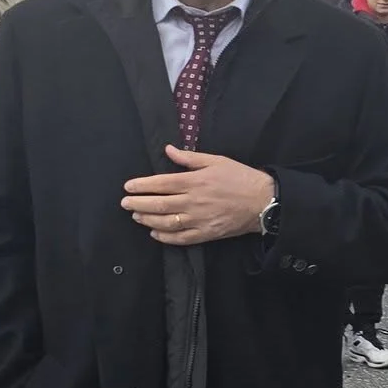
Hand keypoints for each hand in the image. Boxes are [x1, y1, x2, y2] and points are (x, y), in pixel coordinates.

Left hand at [122, 147, 273, 244]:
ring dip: (147, 219)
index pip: (161, 183)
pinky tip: (155, 233)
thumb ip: (189, 157)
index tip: (128, 187)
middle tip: (124, 203)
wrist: (262, 201)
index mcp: (195, 181)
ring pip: (166, 222)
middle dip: (138, 203)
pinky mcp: (206, 233)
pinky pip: (180, 238)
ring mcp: (199, 219)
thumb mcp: (216, 160)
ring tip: (136, 216)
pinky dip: (165, 237)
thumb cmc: (240, 177)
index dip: (142, 185)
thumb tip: (168, 150)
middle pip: (159, 204)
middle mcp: (193, 201)